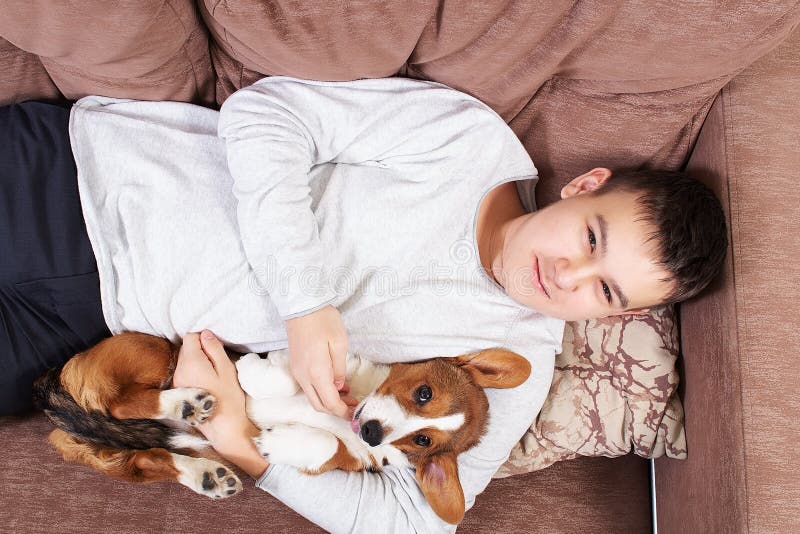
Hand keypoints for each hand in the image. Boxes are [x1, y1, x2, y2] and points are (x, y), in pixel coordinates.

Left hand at [173, 330, 267, 477]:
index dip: (203, 339)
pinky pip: (184, 374)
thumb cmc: (229, 398)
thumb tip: (205, 334)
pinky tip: (206, 384)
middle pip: (186, 349)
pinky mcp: (178, 392)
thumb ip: (214, 349)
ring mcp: (176, 383)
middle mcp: (178, 372)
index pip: (190, 338)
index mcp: (190, 364)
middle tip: (217, 362)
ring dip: (197, 362)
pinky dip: (194, 373)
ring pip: (184, 362)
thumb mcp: (226, 369)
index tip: (216, 348)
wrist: (224, 428)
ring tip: (213, 375)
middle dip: (200, 351)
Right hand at [285, 305, 349, 417]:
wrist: (301, 306)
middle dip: (337, 410)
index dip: (343, 412)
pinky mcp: (296, 366)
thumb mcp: (340, 344)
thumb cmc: (323, 321)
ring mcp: (297, 372)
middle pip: (319, 405)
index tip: (355, 414)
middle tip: (354, 406)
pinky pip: (308, 386)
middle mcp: (303, 376)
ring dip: (329, 401)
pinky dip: (321, 391)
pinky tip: (336, 384)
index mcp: (316, 372)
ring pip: (312, 397)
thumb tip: (340, 387)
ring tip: (348, 395)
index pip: (330, 403)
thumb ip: (340, 369)